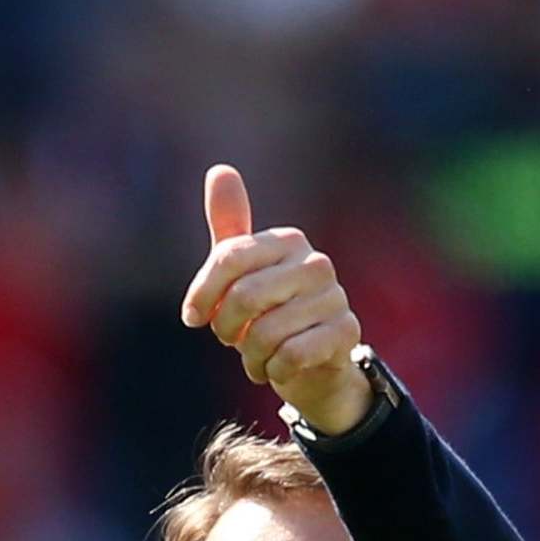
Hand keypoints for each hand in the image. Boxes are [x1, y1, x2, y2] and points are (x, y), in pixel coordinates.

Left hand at [180, 165, 370, 435]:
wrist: (314, 362)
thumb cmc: (270, 311)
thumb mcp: (243, 271)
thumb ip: (230, 226)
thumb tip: (220, 169)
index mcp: (288, 241)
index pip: (229, 258)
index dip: (202, 292)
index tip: (193, 318)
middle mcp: (316, 263)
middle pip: (244, 297)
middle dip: (226, 329)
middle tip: (229, 340)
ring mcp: (335, 297)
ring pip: (266, 333)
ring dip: (251, 357)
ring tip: (257, 359)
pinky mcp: (346, 333)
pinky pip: (290, 355)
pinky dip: (274, 371)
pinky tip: (278, 369)